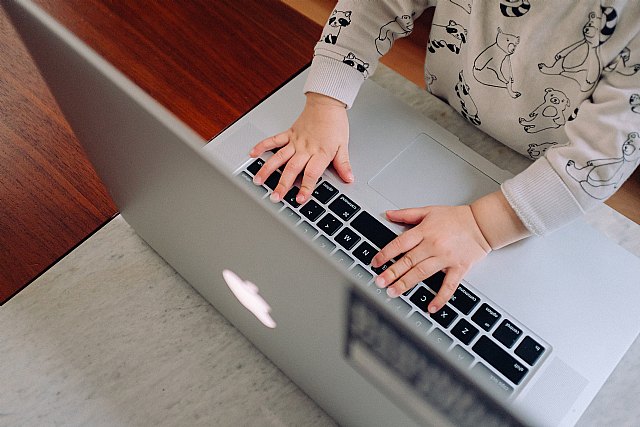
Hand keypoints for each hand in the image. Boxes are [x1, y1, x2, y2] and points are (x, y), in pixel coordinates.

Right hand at [250, 93, 352, 203]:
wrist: (327, 102)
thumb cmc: (335, 123)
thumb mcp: (343, 145)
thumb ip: (343, 164)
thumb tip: (349, 178)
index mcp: (320, 153)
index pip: (311, 174)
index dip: (306, 187)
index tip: (300, 199)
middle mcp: (305, 149)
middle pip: (292, 169)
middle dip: (282, 184)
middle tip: (275, 196)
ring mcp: (295, 141)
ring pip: (279, 158)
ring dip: (268, 170)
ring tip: (258, 181)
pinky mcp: (289, 134)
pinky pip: (273, 140)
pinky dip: (262, 146)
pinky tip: (253, 154)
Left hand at [371, 191, 530, 312]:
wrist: (482, 223)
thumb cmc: (456, 217)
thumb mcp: (429, 210)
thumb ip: (407, 214)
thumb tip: (388, 214)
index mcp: (424, 231)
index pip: (400, 244)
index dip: (385, 254)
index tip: (375, 263)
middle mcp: (433, 245)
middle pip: (408, 261)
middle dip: (391, 273)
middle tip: (379, 282)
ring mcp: (446, 258)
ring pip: (422, 273)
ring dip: (406, 283)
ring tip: (393, 292)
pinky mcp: (459, 268)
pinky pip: (449, 286)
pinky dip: (440, 298)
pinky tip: (431, 307)